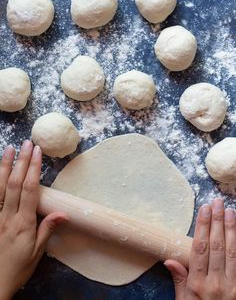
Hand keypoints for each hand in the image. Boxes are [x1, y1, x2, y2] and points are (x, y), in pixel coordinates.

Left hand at [0, 141, 67, 299]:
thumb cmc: (19, 267)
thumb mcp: (37, 251)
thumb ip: (47, 229)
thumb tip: (64, 212)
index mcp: (23, 222)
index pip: (30, 190)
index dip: (34, 169)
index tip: (38, 152)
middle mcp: (8, 216)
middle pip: (15, 183)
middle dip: (22, 161)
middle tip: (27, 143)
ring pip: (0, 187)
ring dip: (5, 166)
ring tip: (10, 149)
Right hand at [165, 199, 235, 299]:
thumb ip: (179, 281)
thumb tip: (169, 260)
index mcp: (198, 284)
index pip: (200, 248)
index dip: (202, 226)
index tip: (204, 209)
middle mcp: (216, 282)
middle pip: (217, 246)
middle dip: (217, 222)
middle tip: (218, 202)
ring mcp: (232, 285)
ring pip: (232, 252)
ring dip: (231, 230)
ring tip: (230, 211)